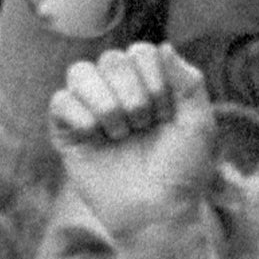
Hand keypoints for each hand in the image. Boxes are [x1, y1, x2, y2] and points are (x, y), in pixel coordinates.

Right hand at [46, 40, 223, 243]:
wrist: (156, 211)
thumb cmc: (181, 171)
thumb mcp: (199, 126)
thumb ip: (189, 83)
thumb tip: (165, 46)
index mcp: (148, 84)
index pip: (141, 52)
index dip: (155, 81)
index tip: (167, 115)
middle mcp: (117, 90)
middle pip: (111, 59)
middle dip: (134, 95)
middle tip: (144, 127)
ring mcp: (90, 108)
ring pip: (80, 72)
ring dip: (107, 103)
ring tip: (121, 133)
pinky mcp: (67, 129)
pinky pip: (60, 101)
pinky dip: (81, 116)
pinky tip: (97, 137)